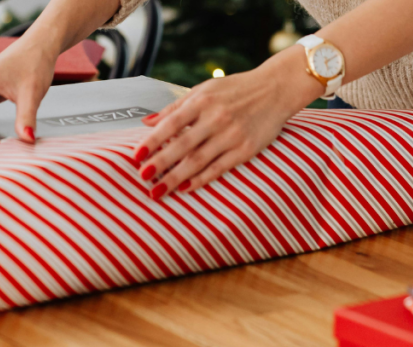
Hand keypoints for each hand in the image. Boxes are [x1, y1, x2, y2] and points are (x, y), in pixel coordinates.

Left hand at [134, 47, 322, 199]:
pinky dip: (201, 179)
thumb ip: (176, 107)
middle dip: (160, 164)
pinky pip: (218, 168)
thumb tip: (147, 122)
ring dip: (176, 177)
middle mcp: (216, 118)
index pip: (171, 124)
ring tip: (158, 190)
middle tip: (142, 179)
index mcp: (202, 101)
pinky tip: (185, 188)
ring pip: (198, 161)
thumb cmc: (236, 90)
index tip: (136, 157)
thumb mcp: (204, 90)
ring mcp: (232, 135)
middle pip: (183, 146)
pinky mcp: (245, 149)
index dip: (152, 142)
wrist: (275, 90)